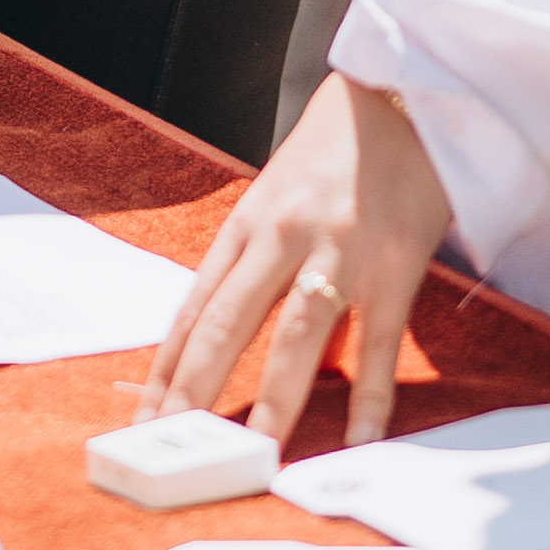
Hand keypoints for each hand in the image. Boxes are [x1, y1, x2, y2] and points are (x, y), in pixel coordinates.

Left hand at [146, 71, 451, 444]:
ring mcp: (339, 252)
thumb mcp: (281, 200)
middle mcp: (283, 237)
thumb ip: (265, 271)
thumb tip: (250, 345)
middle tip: (172, 442)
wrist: (402, 96)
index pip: (197, 305)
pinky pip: (378, 341)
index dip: (170, 362)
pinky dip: (368, 393)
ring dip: (275, 400)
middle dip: (196, 388)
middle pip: (229, 323)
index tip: (146, 409)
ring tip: (254, 452)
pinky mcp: (394, 265)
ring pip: (297, 337)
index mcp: (248, 222)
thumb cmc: (335, 153)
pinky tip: (357, 434)